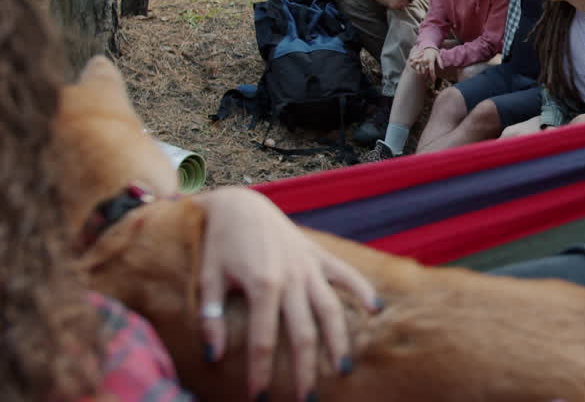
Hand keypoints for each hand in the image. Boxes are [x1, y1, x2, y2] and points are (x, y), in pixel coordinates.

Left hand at [194, 187, 377, 400]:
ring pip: (330, 309)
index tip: (259, 397)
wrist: (240, 203)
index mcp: (261, 285)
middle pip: (303, 332)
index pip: (263, 339)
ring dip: (339, 340)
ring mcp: (309, 266)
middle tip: (307, 399)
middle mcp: (291, 278)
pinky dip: (362, 289)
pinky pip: (345, 274)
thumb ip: (210, 318)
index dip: (261, 371)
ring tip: (343, 368)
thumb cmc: (221, 243)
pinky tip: (376, 309)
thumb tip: (213, 357)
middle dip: (305, 370)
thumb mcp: (208, 279)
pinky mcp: (319, 255)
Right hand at [408, 46, 440, 82]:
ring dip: (421, 73)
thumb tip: (442, 68)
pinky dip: (417, 69)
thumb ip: (440, 62)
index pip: (431, 70)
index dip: (432, 76)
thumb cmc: (434, 52)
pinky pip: (415, 66)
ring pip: (419, 69)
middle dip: (426, 76)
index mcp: (431, 60)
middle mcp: (425, 60)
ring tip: (423, 75)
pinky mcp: (417, 59)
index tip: (433, 80)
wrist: (427, 45)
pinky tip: (419, 71)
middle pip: (425, 71)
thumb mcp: (438, 56)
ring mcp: (420, 59)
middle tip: (428, 79)